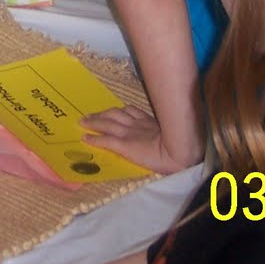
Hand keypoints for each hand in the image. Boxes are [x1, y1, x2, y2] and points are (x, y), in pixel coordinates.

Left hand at [80, 105, 202, 173]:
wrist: (178, 152)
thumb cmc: (179, 146)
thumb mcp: (171, 134)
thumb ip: (165, 130)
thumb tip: (166, 133)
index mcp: (148, 121)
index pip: (130, 111)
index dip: (118, 111)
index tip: (110, 112)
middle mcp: (136, 124)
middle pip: (115, 114)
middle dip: (102, 114)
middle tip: (90, 115)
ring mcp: (129, 133)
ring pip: (107, 124)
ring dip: (94, 122)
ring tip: (84, 122)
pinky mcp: (124, 145)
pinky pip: (106, 140)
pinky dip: (95, 138)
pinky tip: (86, 138)